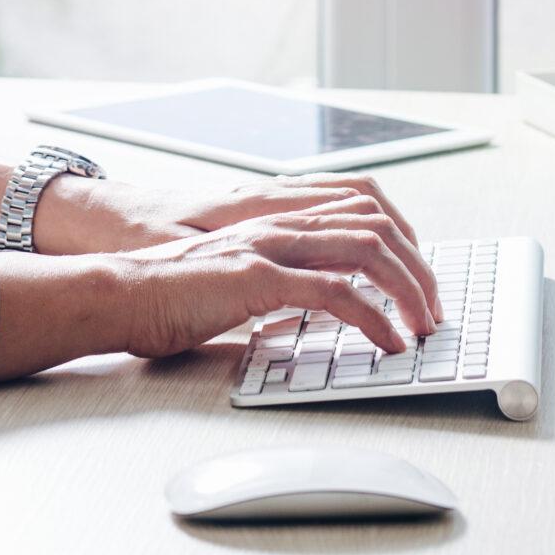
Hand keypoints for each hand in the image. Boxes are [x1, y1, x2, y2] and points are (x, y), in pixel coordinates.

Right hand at [112, 201, 440, 357]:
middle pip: (376, 225)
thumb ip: (279, 289)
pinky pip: (336, 292)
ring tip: (423, 327)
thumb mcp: (237, 286)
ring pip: (366, 249)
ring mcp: (269, 247)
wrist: (119, 293)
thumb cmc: (168, 296)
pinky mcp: (257, 278)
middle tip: (434, 311)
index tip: (419, 285)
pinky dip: (374, 318)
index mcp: (275, 222)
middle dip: (419, 269)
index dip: (401, 244)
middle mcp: (278, 225)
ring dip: (408, 291)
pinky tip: (387, 342)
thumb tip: (319, 315)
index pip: (359, 211)